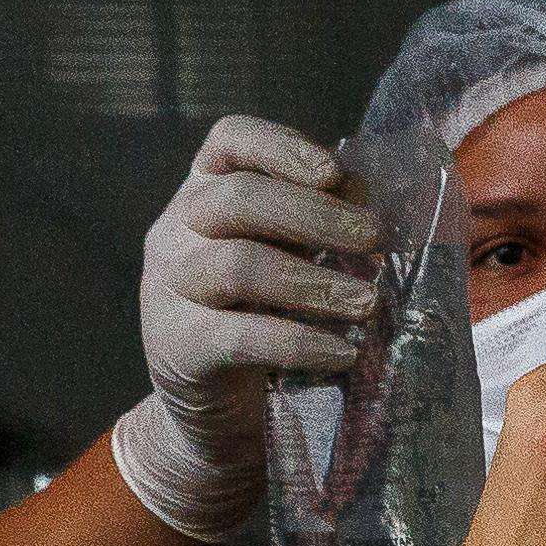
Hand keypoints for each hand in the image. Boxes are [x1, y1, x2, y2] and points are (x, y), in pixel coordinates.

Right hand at [139, 116, 383, 419]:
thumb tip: (368, 201)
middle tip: (374, 238)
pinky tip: (343, 354)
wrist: (211, 405)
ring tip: (369, 303)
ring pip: (239, 266)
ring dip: (315, 282)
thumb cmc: (260, 312)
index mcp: (204, 192)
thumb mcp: (285, 254)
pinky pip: (242, 337)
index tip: (334, 172)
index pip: (229, 141)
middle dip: (315, 215)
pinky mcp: (179, 347)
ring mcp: (171, 288)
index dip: (281, 147)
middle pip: (239, 199)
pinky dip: (300, 343)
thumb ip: (317, 220)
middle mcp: (177, 230)